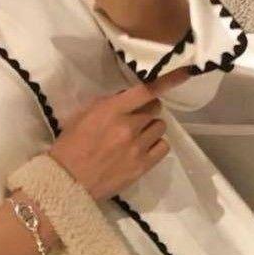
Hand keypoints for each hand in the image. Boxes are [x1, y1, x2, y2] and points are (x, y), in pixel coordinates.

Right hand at [47, 68, 191, 200]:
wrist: (68, 181)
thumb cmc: (70, 146)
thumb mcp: (82, 116)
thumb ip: (107, 104)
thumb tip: (126, 97)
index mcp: (112, 110)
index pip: (146, 91)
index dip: (167, 81)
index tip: (184, 72)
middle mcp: (128, 126)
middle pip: (155, 108)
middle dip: (146, 110)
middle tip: (135, 118)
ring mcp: (138, 147)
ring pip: (160, 126)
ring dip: (151, 128)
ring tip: (137, 136)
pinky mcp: (143, 165)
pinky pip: (163, 147)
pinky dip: (156, 145)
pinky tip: (144, 148)